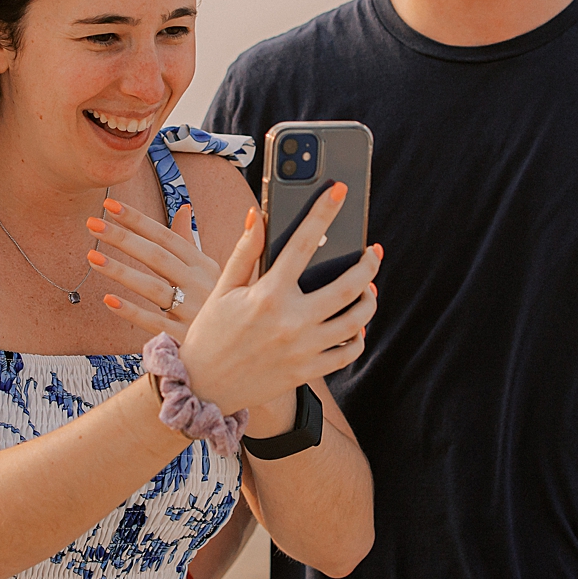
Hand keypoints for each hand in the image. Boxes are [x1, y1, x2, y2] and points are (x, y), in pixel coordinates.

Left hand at [87, 200, 218, 341]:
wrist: (241, 341)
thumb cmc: (215, 301)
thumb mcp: (209, 269)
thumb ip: (188, 240)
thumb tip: (183, 208)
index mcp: (202, 265)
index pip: (166, 237)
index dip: (138, 220)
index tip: (110, 204)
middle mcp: (198, 284)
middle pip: (156, 257)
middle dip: (124, 238)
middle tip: (92, 223)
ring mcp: (192, 310)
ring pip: (152, 288)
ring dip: (121, 272)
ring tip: (92, 257)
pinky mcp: (183, 335)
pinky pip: (153, 322)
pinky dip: (131, 311)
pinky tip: (108, 299)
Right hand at [175, 183, 380, 417]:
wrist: (203, 387)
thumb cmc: (211, 334)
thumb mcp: (223, 289)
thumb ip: (245, 252)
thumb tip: (256, 215)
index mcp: (267, 295)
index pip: (302, 244)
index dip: (322, 212)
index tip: (339, 191)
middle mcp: (290, 322)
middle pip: (347, 287)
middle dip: (368, 264)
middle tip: (374, 252)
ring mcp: (302, 349)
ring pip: (356, 321)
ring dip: (369, 301)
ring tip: (369, 288)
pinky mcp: (307, 372)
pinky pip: (347, 353)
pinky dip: (358, 336)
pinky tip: (356, 324)